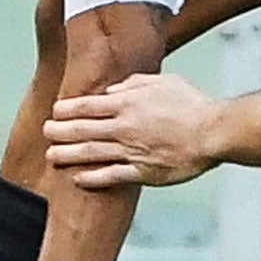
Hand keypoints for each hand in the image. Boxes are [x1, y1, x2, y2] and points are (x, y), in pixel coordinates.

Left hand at [46, 73, 223, 189]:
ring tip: (52, 156)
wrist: (213, 133)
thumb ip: (134, 84)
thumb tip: (112, 91)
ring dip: (68, 155)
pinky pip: (112, 176)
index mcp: (129, 104)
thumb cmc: (193, 105)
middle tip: (47, 132)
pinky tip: (79, 179)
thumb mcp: (164, 82)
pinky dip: (93, 178)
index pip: (87, 105)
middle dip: (59, 131)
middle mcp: (124, 128)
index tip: (56, 111)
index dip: (67, 108)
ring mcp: (131, 151)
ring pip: (90, 153)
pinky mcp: (143, 171)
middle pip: (82, 130)